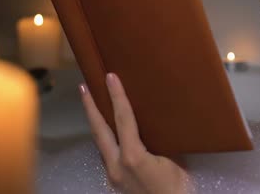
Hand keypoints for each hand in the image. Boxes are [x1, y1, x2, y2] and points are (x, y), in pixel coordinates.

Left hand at [80, 73, 191, 193]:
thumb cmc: (176, 187)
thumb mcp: (173, 160)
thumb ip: (160, 142)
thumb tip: (154, 124)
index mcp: (133, 157)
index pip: (123, 119)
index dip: (117, 96)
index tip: (111, 78)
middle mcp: (116, 165)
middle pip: (99, 130)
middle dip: (90, 107)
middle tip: (83, 87)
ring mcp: (112, 175)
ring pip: (100, 143)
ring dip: (96, 123)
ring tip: (92, 105)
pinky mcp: (114, 181)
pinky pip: (107, 154)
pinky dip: (105, 138)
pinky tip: (108, 132)